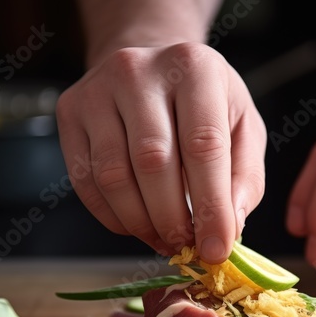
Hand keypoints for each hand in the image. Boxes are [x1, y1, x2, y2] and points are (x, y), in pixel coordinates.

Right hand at [56, 42, 265, 262]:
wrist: (151, 68)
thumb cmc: (203, 103)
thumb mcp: (243, 127)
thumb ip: (244, 177)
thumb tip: (229, 227)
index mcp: (195, 68)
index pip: (203, 146)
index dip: (211, 206)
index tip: (217, 249)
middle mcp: (141, 71)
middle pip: (153, 162)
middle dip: (172, 219)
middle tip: (187, 248)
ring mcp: (98, 90)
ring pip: (113, 176)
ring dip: (141, 223)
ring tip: (164, 240)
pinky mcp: (71, 112)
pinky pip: (86, 181)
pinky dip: (113, 216)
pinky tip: (137, 224)